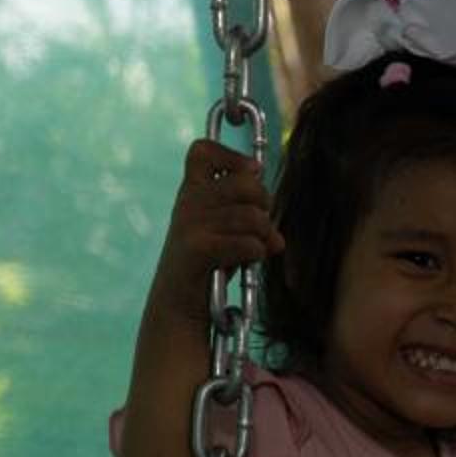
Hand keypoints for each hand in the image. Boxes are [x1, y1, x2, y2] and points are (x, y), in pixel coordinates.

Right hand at [151, 139, 282, 325]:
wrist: (178, 305)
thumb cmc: (209, 264)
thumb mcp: (229, 232)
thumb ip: (251, 219)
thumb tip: (276, 236)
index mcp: (192, 191)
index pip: (202, 151)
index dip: (232, 156)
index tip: (251, 172)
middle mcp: (188, 202)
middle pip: (246, 183)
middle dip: (264, 204)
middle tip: (262, 225)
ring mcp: (190, 224)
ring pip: (253, 217)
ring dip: (264, 235)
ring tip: (257, 248)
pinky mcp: (197, 249)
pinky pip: (248, 243)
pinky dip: (257, 253)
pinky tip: (251, 261)